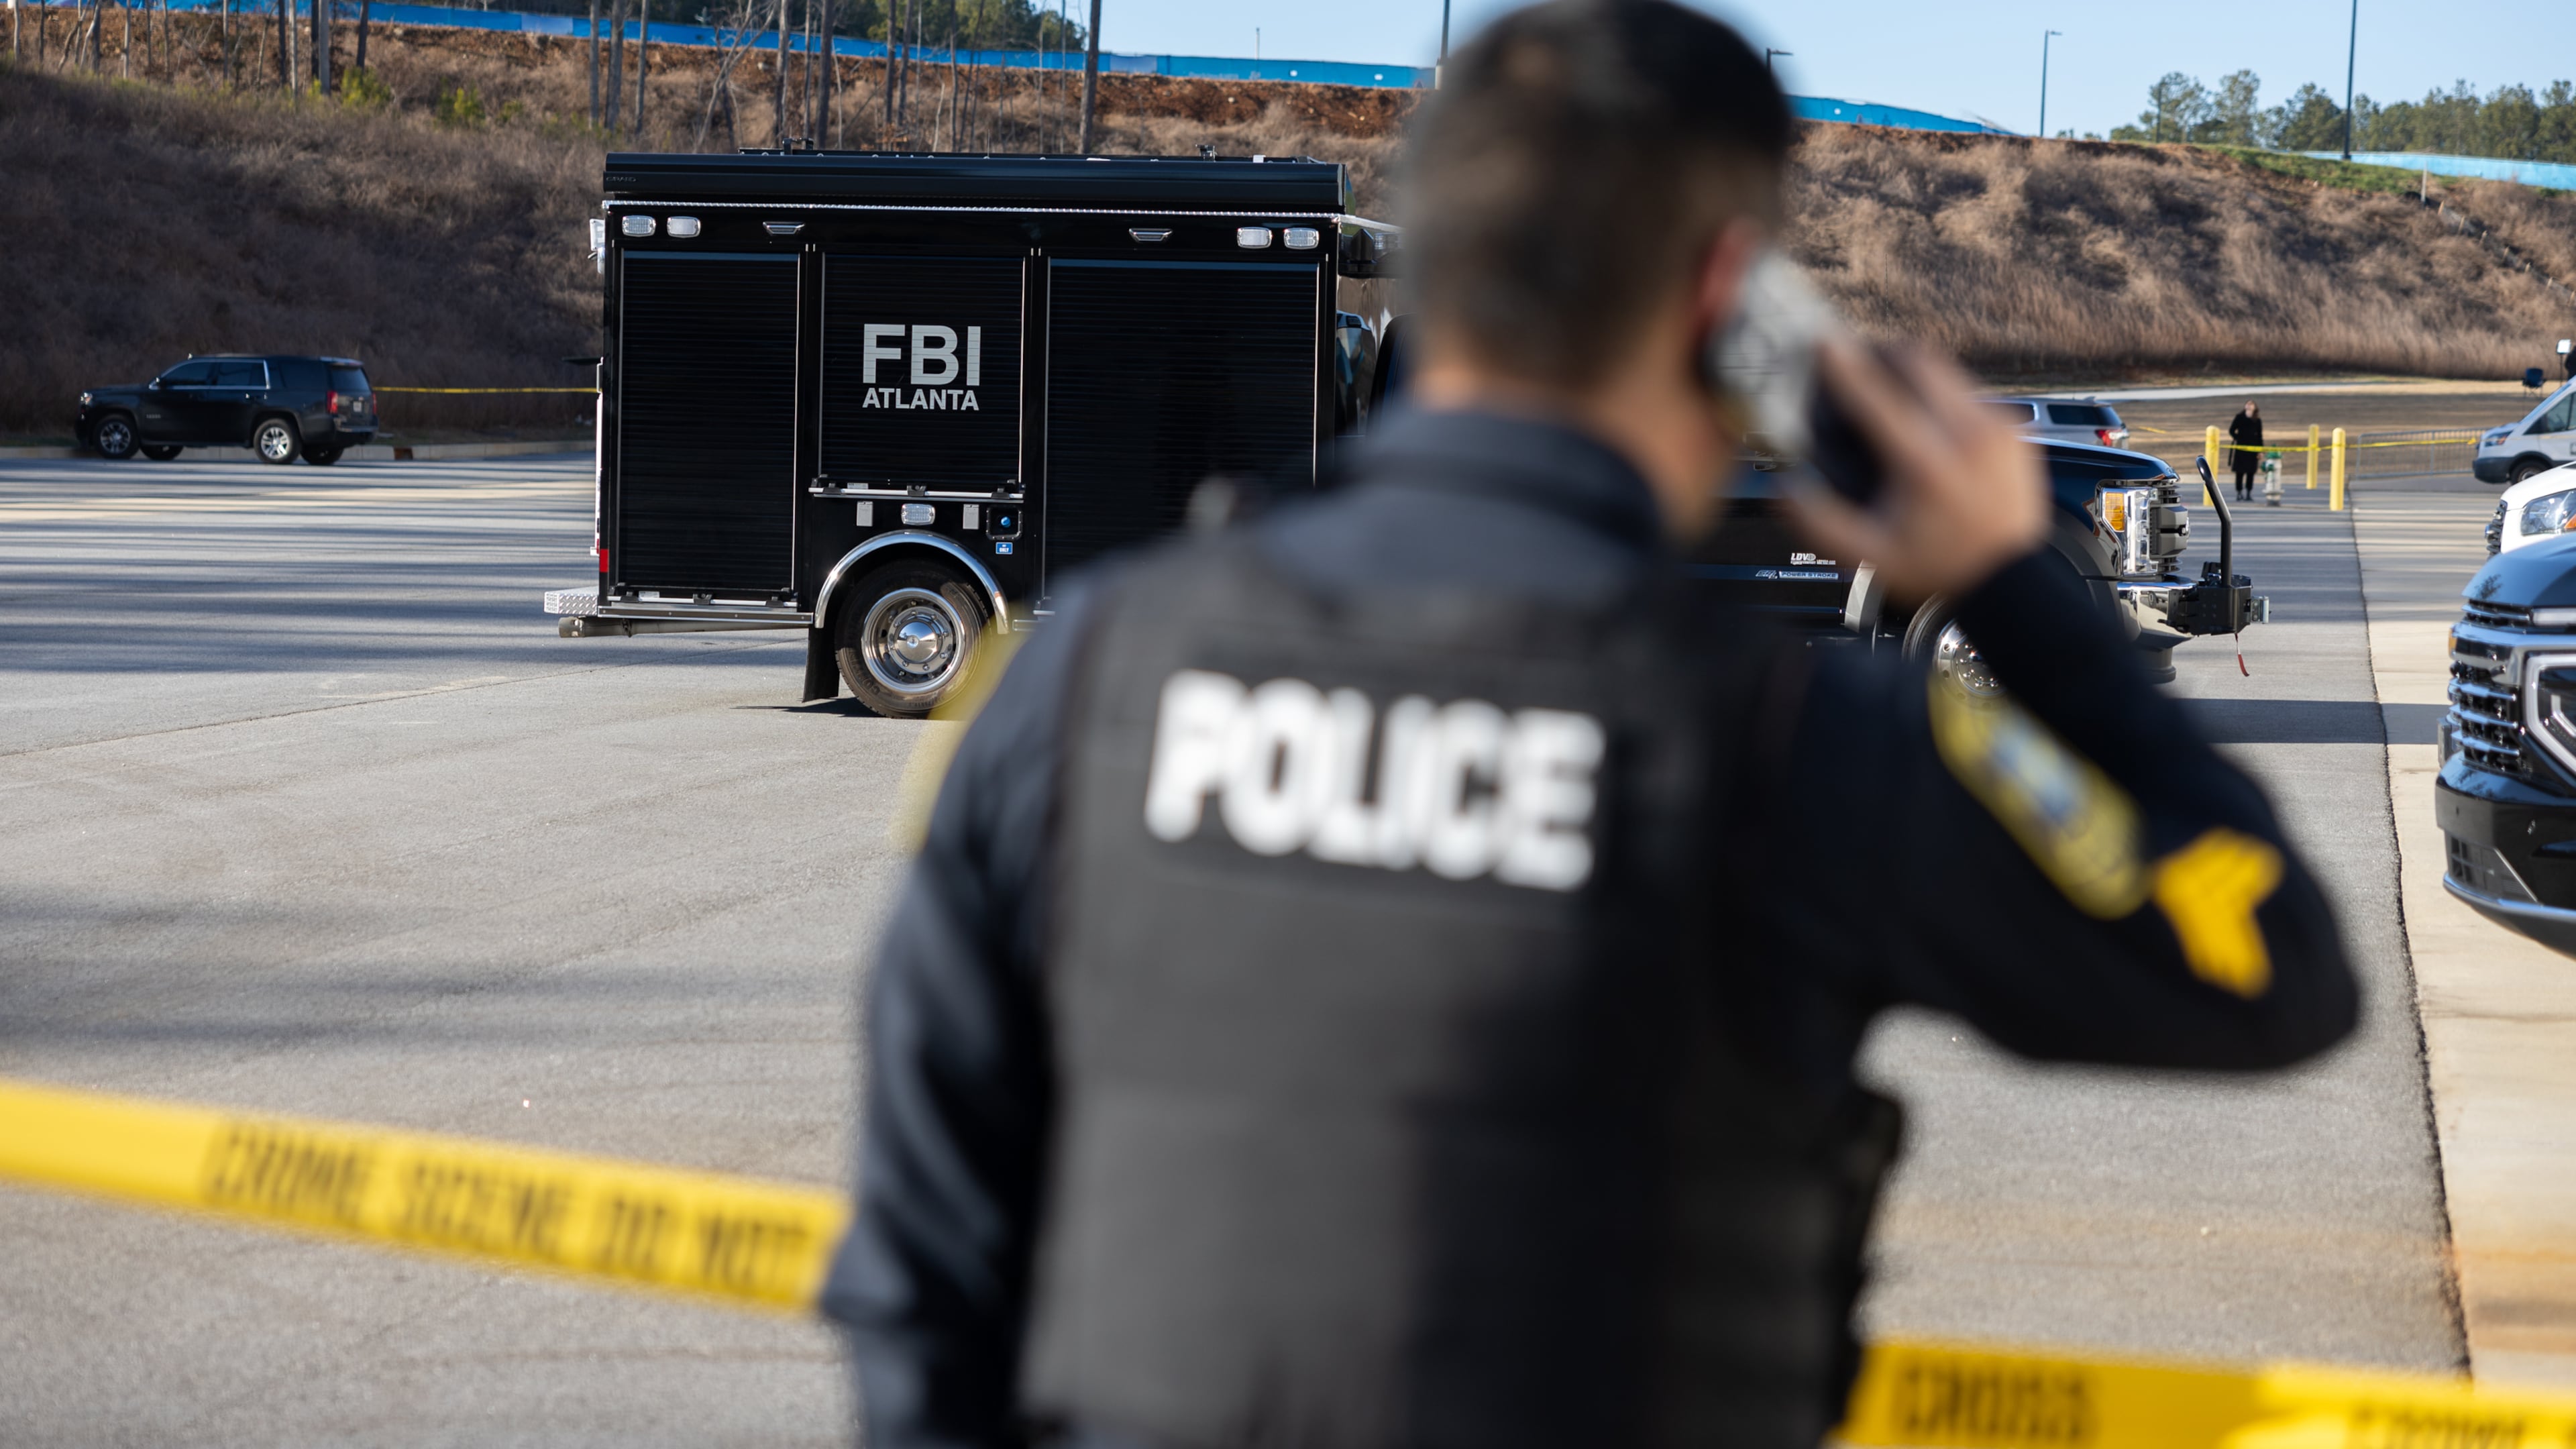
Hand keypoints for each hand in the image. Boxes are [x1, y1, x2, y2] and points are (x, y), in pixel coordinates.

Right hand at [1782, 340, 2047, 601]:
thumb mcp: (1867, 557)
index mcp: (1926, 465)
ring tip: (1889, 386)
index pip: (1876, 397)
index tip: (1824, 342)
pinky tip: (1928, 419)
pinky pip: (1971, 393)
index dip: (1844, 366)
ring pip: (1947, 371)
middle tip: (1858, 357)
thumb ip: (1818, 521)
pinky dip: (1943, 395)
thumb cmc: (1938, 569)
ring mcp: (1997, 428)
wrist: (2009, 582)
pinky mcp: (2015, 429)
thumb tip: (1787, 487)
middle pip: (1918, 362)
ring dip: (1913, 371)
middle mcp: (1967, 436)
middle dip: (1883, 353)